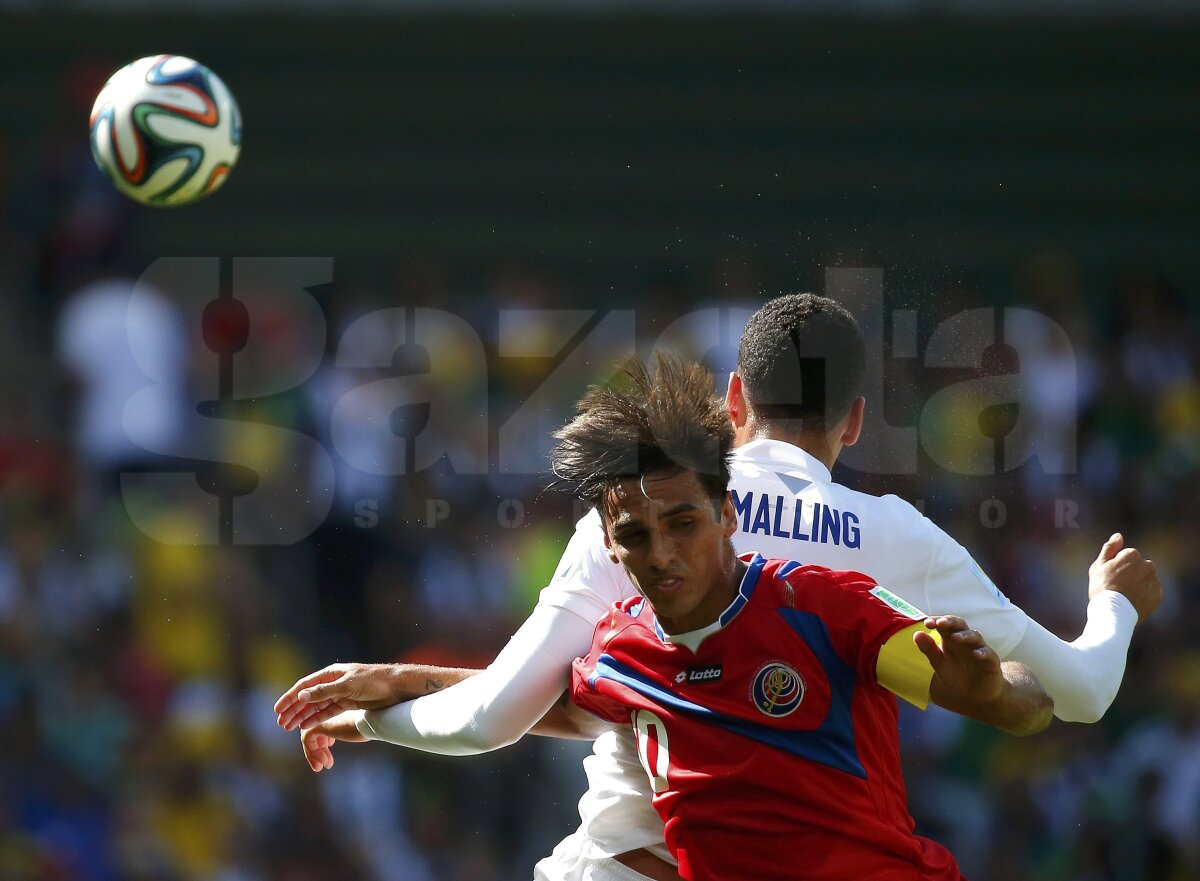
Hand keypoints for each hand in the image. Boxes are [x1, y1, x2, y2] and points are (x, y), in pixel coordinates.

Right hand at [275, 663, 404, 731]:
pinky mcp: (348, 703)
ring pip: (316, 706)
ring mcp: (340, 693)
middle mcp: (334, 682)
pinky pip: (328, 712)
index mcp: (332, 673)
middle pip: (308, 697)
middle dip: (294, 709)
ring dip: (303, 716)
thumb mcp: (347, 686)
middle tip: (281, 723)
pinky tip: (306, 726)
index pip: (305, 685)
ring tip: (290, 727)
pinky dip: (316, 718)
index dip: (290, 697)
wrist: (397, 687)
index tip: (278, 710)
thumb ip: (324, 692)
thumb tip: (301, 696)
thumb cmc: (374, 682)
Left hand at [300, 711, 367, 772]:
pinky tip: (324, 761)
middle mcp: (325, 710)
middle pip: (313, 730)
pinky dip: (313, 752)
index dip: (323, 738)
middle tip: (323, 763)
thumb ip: (343, 729)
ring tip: (321, 767)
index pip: (322, 724)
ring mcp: (320, 717)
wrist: (370, 723)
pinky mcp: (317, 725)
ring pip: (308, 736)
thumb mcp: (352, 728)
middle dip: (317, 748)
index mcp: (333, 709)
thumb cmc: (367, 725)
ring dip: (313, 754)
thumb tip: (334, 741)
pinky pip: (307, 740)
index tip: (330, 747)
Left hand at [914, 615, 1003, 705]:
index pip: (945, 624)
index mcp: (951, 639)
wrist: (977, 694)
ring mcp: (979, 649)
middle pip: (960, 625)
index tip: (927, 623)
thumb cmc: (957, 675)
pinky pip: (988, 654)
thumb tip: (916, 634)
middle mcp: (966, 641)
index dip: (937, 621)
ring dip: (965, 635)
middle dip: (951, 622)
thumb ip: (929, 649)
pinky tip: (976, 654)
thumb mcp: (940, 663)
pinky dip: (982, 652)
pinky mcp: (991, 662)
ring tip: (955, 637)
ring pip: (975, 636)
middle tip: (941, 623)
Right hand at [1088, 533, 1161, 622]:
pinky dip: (1144, 595)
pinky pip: (1151, 592)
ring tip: (1126, 595)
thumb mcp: (1099, 565)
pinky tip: (1133, 601)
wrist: (1113, 611)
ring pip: (1146, 579)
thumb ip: (1110, 548)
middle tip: (1118, 586)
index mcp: (1132, 555)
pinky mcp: (1158, 595)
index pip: (1127, 556)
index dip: (1117, 565)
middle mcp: (1147, 565)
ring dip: (1139, 584)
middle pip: (1139, 566)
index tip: (1111, 576)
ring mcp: (1154, 580)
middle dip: (1131, 573)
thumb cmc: (1102, 587)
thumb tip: (1118, 535)